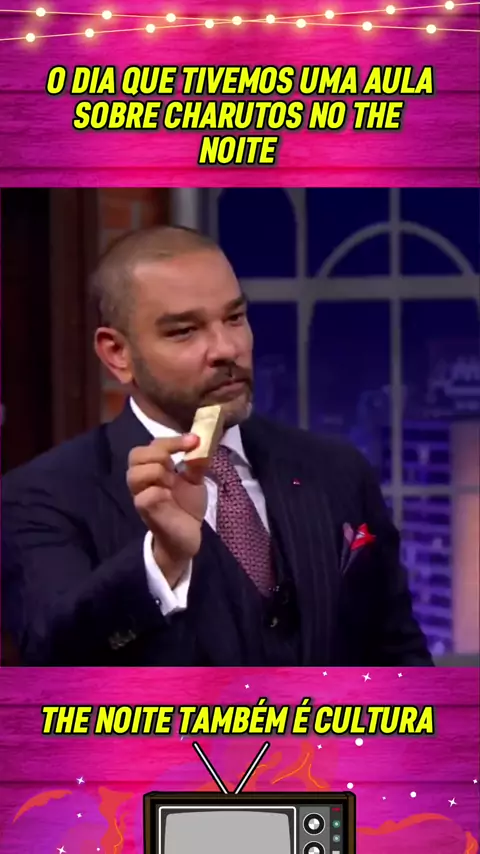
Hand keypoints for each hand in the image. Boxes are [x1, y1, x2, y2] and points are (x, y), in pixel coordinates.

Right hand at [127, 434, 206, 586]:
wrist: (188, 536)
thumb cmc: (187, 507)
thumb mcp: (195, 481)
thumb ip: (196, 463)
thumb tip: (203, 442)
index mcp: (154, 468)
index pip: (153, 445)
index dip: (172, 440)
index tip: (194, 440)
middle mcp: (143, 479)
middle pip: (135, 454)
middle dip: (160, 453)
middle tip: (176, 464)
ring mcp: (141, 495)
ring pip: (135, 473)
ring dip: (156, 471)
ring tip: (171, 482)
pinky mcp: (145, 511)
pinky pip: (145, 496)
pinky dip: (159, 492)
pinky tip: (169, 498)